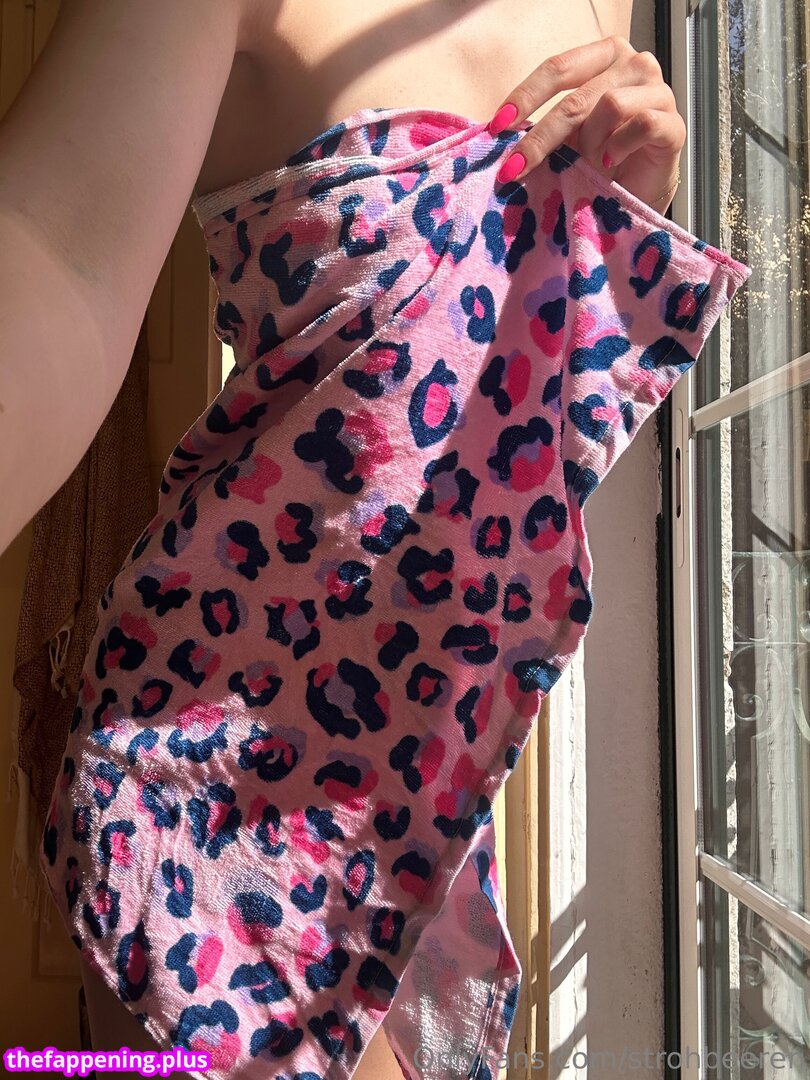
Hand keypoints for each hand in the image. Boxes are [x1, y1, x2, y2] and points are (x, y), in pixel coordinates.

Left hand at [488, 35, 685, 212]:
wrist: (638, 189)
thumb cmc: (601, 157)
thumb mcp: (567, 135)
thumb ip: (544, 124)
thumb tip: (500, 132)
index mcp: (603, 56)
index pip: (558, 67)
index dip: (525, 96)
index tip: (497, 126)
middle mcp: (633, 64)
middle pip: (576, 97)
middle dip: (540, 137)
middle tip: (514, 167)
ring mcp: (658, 90)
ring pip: (609, 107)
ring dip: (589, 144)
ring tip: (590, 164)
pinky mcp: (673, 123)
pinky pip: (640, 125)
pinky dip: (617, 148)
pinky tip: (610, 164)